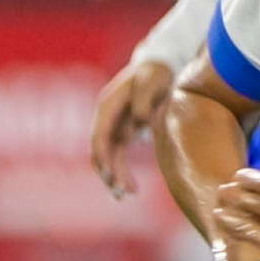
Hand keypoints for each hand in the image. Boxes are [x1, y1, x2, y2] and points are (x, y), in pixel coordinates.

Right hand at [90, 59, 173, 196]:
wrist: (159, 65)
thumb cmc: (155, 73)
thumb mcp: (153, 81)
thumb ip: (145, 100)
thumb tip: (140, 121)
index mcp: (108, 106)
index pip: (99, 136)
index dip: (103, 156)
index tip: (109, 175)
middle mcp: (106, 118)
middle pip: (100, 150)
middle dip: (108, 172)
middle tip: (122, 193)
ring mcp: (113, 126)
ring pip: (108, 156)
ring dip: (114, 176)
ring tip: (126, 195)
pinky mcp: (124, 131)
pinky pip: (118, 155)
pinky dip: (121, 171)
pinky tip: (130, 187)